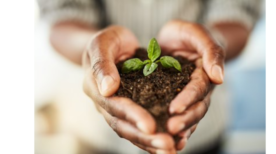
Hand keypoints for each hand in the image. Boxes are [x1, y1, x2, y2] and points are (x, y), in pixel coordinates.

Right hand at [82, 26, 175, 153]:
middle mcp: (105, 104)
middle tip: (167, 145)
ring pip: (133, 130)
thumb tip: (108, 89)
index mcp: (95, 88)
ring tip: (172, 150)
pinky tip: (172, 144)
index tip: (150, 126)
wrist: (113, 45)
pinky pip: (141, 126)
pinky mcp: (131, 109)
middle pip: (123, 125)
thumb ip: (102, 64)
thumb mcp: (102, 43)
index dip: (131, 116)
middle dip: (145, 137)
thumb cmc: (107, 41)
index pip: (113, 106)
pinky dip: (153, 137)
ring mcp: (118, 109)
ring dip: (151, 143)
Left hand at [157, 20, 224, 149]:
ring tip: (166, 139)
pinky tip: (162, 140)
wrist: (179, 38)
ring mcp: (187, 97)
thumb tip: (219, 78)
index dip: (188, 99)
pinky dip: (173, 129)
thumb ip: (211, 52)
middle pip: (195, 108)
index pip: (198, 89)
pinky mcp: (174, 100)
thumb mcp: (198, 34)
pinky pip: (176, 116)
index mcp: (204, 74)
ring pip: (187, 117)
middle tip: (170, 129)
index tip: (175, 109)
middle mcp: (198, 90)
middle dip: (184, 120)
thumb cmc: (189, 34)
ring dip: (179, 129)